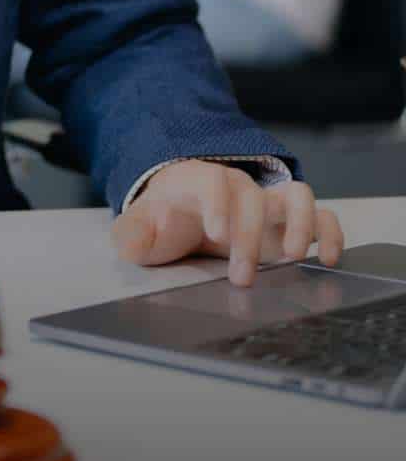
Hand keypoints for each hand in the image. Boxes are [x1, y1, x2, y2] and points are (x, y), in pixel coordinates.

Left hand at [112, 160, 343, 286]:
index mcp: (197, 183)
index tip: (216, 234)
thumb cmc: (162, 220)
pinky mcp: (288, 220)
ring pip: (296, 196)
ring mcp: (267, 201)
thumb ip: (131, 233)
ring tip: (292, 257)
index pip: (212, 182)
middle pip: (252, 197)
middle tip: (241, 278)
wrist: (179, 211)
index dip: (218, 204)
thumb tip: (135, 240)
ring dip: (299, 224)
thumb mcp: (139, 228)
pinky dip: (330, 232)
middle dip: (249, 238)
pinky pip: (321, 214)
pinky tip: (326, 259)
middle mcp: (238, 187)